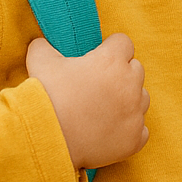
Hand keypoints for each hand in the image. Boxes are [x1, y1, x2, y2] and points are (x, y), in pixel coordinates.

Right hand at [26, 34, 148, 170]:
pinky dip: (128, 129)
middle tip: (97, 85)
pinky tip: (109, 130)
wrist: (47, 139)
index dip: (110, 49)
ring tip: (103, 108)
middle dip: (120, 73)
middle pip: (136, 70)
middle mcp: (130, 85)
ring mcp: (135, 113)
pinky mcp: (134, 139)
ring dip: (127, 100)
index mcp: (112, 61)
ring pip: (141, 98)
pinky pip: (141, 129)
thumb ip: (44, 46)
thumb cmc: (46, 98)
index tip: (98, 58)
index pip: (123, 43)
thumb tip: (41, 42)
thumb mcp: (40, 62)